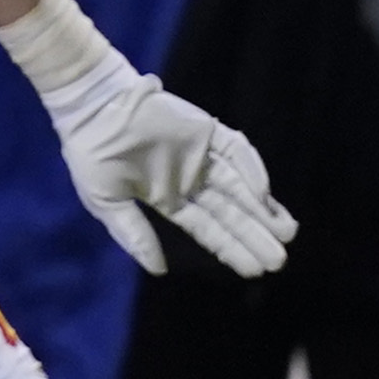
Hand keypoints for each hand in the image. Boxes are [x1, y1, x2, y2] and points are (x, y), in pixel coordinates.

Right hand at [48, 72, 294, 277]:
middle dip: (255, 236)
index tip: (254, 270)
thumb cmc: (91, 153)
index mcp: (167, 197)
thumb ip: (133, 234)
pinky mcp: (207, 130)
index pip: (207, 229)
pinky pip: (237, 151)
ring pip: (241, 187)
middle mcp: (191, 179)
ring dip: (264, 209)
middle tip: (279, 261)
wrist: (91, 108)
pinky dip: (252, 170)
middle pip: (230, 213)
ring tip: (287, 233)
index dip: (231, 249)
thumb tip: (159, 270)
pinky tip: (263, 194)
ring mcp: (202, 155)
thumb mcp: (105, 201)